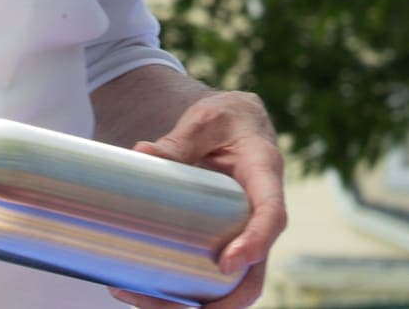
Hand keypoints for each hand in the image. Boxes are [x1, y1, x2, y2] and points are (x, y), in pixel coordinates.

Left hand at [115, 89, 287, 308]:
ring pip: (230, 286)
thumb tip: (141, 154)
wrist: (237, 123)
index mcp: (265, 176)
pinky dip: (180, 292)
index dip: (255, 243)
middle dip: (222, 302)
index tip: (228, 263)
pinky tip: (138, 290)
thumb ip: (178, 139)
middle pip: (254, 273)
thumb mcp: (206, 119)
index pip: (272, 216)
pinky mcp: (225, 243)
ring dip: (191, 305)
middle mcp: (260, 215)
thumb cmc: (226, 119)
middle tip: (173, 306)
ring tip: (136, 298)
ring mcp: (244, 235)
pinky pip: (211, 279)